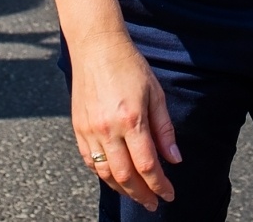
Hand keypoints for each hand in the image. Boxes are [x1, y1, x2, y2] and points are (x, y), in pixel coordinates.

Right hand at [69, 32, 180, 211]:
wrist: (97, 47)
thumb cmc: (130, 66)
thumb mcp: (156, 94)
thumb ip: (164, 129)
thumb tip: (174, 159)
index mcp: (131, 119)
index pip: (147, 165)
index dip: (159, 185)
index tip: (169, 195)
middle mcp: (108, 129)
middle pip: (125, 176)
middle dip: (141, 194)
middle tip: (153, 204)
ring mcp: (89, 130)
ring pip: (105, 173)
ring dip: (122, 190)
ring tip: (137, 195)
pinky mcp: (78, 128)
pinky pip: (89, 161)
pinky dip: (103, 175)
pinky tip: (115, 178)